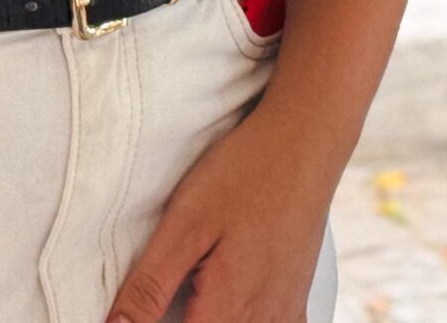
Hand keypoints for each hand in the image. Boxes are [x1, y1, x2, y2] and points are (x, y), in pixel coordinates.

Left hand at [106, 106, 337, 322]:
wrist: (305, 141)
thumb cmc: (244, 174)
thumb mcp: (184, 225)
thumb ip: (149, 286)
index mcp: (225, 309)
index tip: (141, 308)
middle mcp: (260, 321)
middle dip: (182, 317)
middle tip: (171, 289)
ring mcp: (283, 314)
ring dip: (211, 317)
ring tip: (197, 293)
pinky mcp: (297, 301)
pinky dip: (247, 322)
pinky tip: (233, 309)